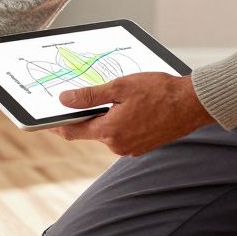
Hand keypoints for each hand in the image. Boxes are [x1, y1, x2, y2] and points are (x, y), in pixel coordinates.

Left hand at [50, 73, 213, 155]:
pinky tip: (129, 106)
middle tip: (77, 98)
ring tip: (112, 98)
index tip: (42, 121)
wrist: (194, 104)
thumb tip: (64, 100)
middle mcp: (118, 145)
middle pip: (89, 130)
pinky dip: (119, 121)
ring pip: (107, 131)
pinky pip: (122, 133)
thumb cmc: (160, 92)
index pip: (72, 131)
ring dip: (104, 117)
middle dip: (82, 116)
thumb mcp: (121, 87)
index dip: (54, 126)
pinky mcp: (143, 146)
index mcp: (110, 131)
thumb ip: (90, 96)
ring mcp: (131, 148)